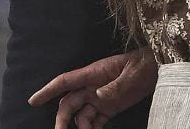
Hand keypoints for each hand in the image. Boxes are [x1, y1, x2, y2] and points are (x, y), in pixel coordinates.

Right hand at [29, 49, 156, 128]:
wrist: (156, 68)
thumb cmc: (142, 66)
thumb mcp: (131, 76)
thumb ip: (115, 86)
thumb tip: (98, 95)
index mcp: (93, 74)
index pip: (65, 81)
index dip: (47, 90)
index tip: (33, 101)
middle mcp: (92, 87)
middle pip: (69, 103)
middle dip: (62, 118)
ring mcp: (100, 97)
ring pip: (81, 114)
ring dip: (79, 127)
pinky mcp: (110, 107)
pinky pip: (96, 120)